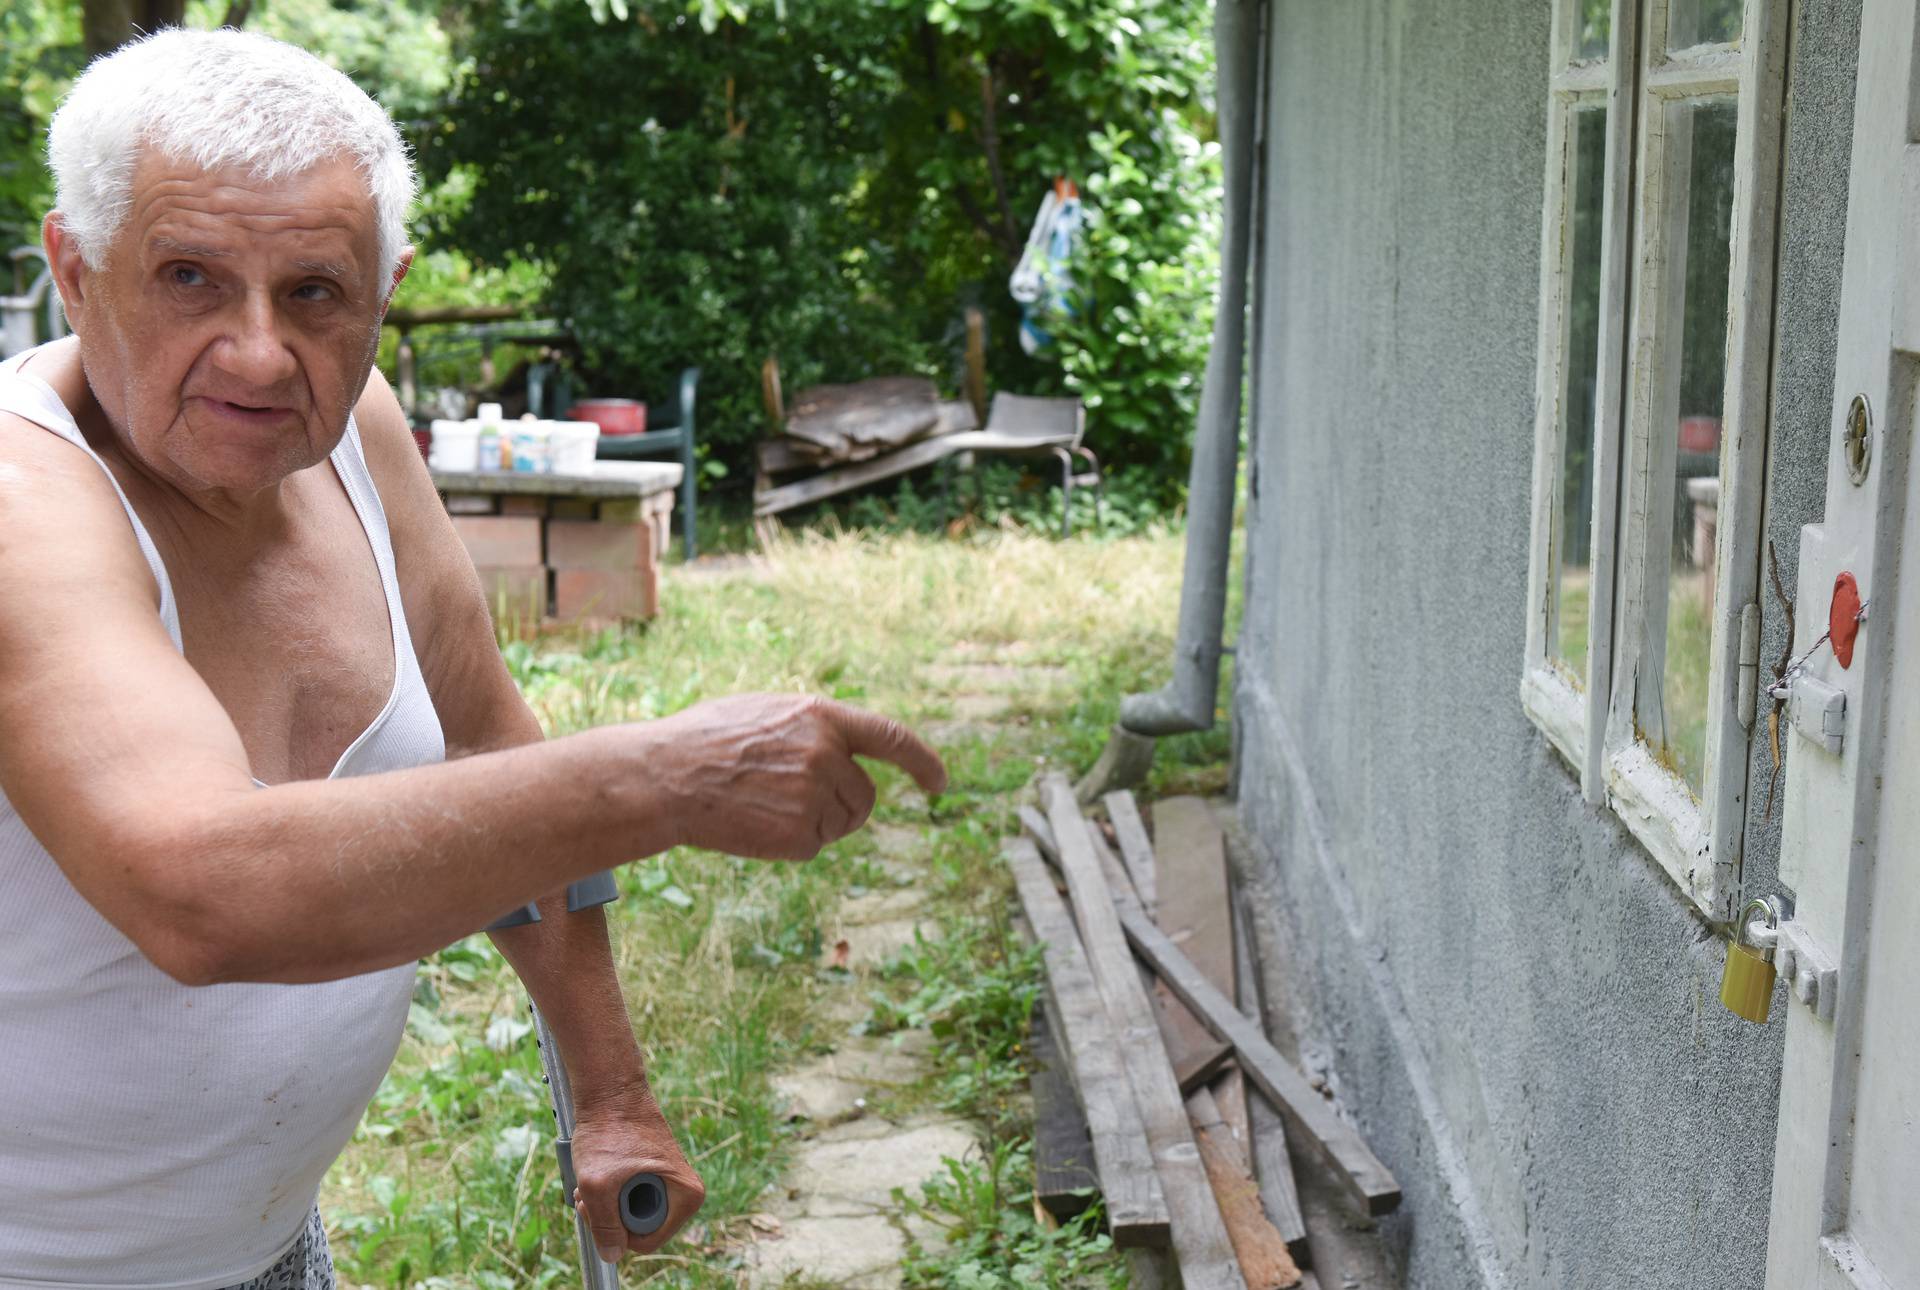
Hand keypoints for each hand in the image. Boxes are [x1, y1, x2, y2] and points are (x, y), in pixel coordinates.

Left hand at [569, 1082, 705, 1260]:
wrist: (610, 1090)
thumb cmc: (608, 1129)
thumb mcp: (598, 1182)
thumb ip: (603, 1224)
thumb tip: (612, 1255)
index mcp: (687, 1196)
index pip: (646, 1242)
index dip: (615, 1230)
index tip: (597, 1203)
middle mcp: (684, 1192)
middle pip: (638, 1229)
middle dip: (608, 1216)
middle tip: (589, 1191)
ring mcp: (668, 1183)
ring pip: (629, 1213)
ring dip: (604, 1203)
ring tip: (591, 1178)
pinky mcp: (654, 1174)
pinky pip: (629, 1197)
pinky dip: (609, 1190)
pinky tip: (599, 1171)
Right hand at [655, 695, 946, 859]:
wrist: (665, 777)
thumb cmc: (706, 740)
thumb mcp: (767, 711)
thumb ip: (813, 727)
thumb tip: (848, 751)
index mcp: (821, 716)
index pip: (892, 738)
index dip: (923, 762)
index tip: (940, 783)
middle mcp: (826, 754)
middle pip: (865, 795)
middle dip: (845, 804)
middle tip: (799, 802)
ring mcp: (814, 796)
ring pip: (842, 823)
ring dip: (816, 822)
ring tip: (764, 805)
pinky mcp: (800, 836)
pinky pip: (814, 845)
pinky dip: (792, 842)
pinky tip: (755, 824)